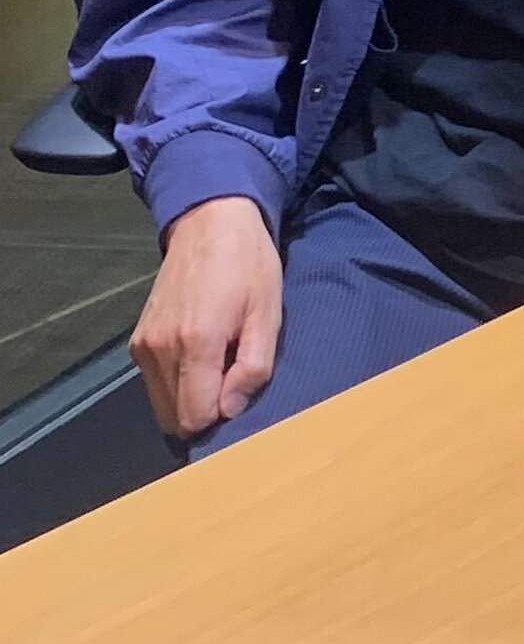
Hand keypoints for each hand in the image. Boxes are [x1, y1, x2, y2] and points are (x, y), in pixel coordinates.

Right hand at [130, 196, 282, 439]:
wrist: (210, 225)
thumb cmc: (248, 266)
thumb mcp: (268, 313)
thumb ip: (253, 366)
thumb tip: (230, 410)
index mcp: (195, 342)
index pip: (195, 416)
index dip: (222, 415)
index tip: (241, 391)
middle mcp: (159, 349)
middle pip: (174, 418)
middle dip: (204, 411)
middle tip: (232, 380)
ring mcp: (142, 346)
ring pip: (161, 404)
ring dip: (189, 398)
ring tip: (219, 363)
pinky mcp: (136, 341)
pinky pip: (153, 384)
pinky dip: (175, 383)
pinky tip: (200, 356)